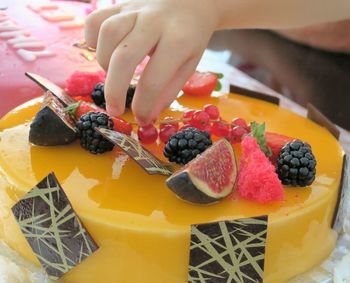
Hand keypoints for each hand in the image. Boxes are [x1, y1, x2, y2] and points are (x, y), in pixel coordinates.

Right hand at [85, 0, 217, 124]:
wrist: (193, 0)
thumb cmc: (191, 36)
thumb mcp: (189, 64)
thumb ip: (169, 89)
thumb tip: (148, 116)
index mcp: (179, 40)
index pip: (154, 79)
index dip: (144, 105)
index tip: (141, 119)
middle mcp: (155, 22)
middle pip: (124, 57)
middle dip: (114, 90)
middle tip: (114, 110)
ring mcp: (135, 9)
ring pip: (107, 34)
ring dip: (104, 62)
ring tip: (114, 74)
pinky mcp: (121, 4)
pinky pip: (96, 20)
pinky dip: (93, 40)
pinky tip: (104, 51)